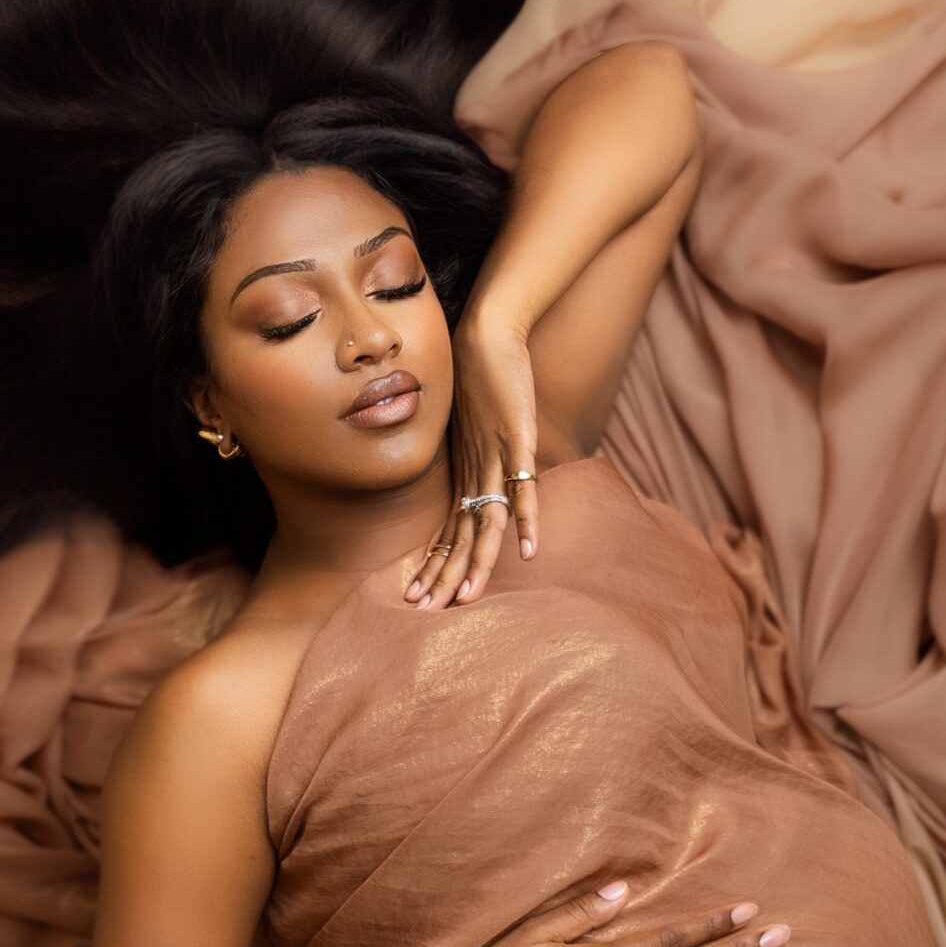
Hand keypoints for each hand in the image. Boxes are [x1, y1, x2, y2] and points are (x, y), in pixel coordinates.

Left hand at [405, 305, 538, 610]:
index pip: (448, 531)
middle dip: (444, 574)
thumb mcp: (472, 431)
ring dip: (478, 561)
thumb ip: (476, 461)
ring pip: (485, 520)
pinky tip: (528, 549)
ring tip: (468, 597)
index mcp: (464, 474)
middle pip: (460, 535)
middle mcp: (474, 472)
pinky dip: (527, 519)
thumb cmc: (478, 381)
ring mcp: (494, 457)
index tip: (417, 598)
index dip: (434, 565)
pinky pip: (523, 486)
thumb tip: (474, 486)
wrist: (484, 334)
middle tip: (426, 612)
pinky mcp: (517, 439)